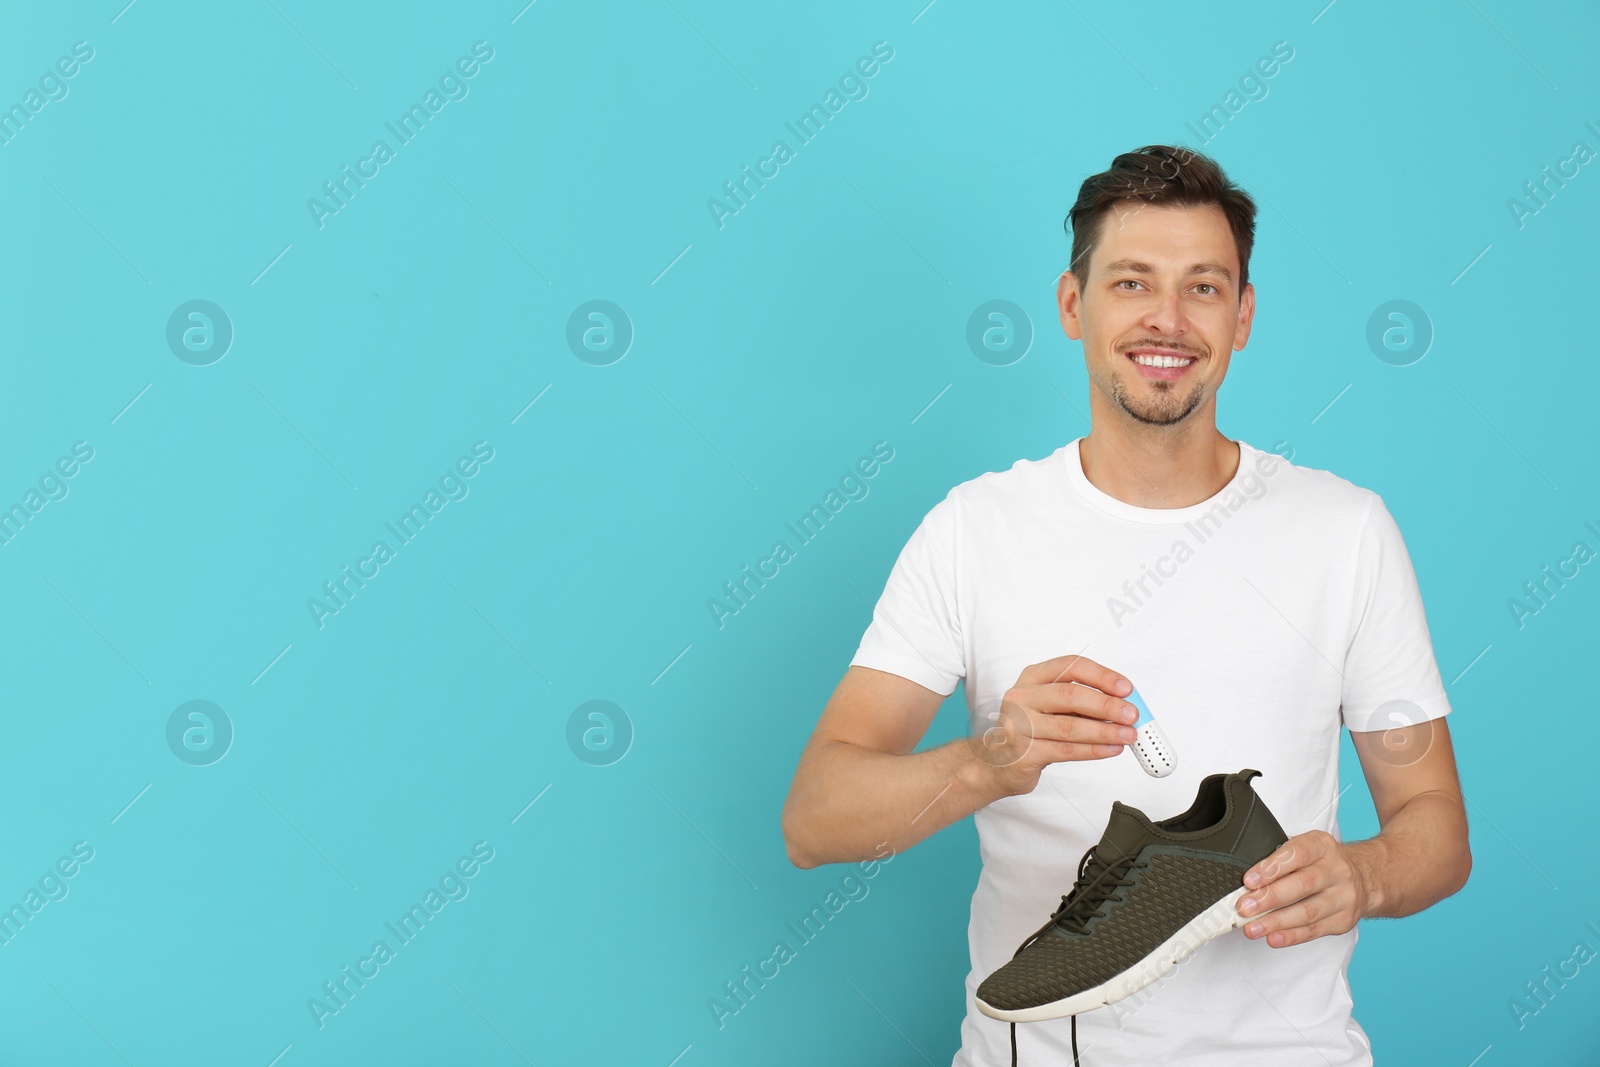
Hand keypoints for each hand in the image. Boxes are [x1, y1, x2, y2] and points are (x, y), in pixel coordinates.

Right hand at [977, 654, 1138, 796]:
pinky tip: (1111, 749)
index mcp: (1032, 677)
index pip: (1070, 666)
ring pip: (1069, 727)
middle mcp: (1022, 697)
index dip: (1101, 676)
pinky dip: (1093, 750)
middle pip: (1070, 695)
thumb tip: (1122, 703)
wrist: (995, 762)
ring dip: (1105, 731)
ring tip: (1127, 735)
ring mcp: (1019, 725)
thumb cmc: (1030, 729)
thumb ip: (1080, 702)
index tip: (1125, 688)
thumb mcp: (1049, 705)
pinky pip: (1065, 750)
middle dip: (1107, 705)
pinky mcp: (1024, 752)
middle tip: (1131, 714)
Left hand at [1237, 831, 1371, 947]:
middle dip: (1269, 898)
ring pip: (1308, 911)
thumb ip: (1279, 860)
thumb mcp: (1304, 848)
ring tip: (1253, 928)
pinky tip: (1273, 938)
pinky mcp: (1345, 920)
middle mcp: (1338, 870)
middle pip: (1302, 884)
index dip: (1271, 868)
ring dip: (1276, 922)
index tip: (1249, 881)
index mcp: (1322, 845)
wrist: (1362, 878)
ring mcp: (1344, 896)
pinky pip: (1315, 930)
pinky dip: (1291, 936)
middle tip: (1245, 907)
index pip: (1296, 854)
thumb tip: (1248, 883)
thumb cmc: (1321, 862)